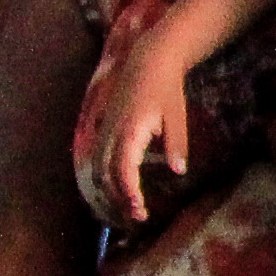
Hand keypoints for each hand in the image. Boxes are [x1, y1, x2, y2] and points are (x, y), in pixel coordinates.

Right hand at [83, 42, 195, 228]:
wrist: (148, 59)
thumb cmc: (167, 89)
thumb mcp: (177, 117)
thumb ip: (176, 144)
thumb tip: (178, 171)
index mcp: (130, 129)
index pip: (123, 168)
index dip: (128, 191)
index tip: (138, 208)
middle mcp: (111, 131)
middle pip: (106, 173)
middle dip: (119, 198)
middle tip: (140, 216)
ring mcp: (104, 129)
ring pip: (98, 168)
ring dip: (111, 190)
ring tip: (131, 206)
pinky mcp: (104, 127)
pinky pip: (97, 158)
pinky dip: (105, 177)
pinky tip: (120, 188)